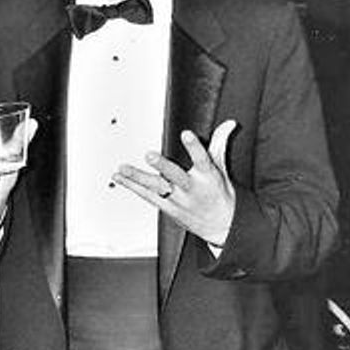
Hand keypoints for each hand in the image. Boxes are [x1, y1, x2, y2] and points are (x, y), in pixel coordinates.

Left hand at [113, 120, 236, 246]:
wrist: (222, 226)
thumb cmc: (219, 193)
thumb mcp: (222, 168)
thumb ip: (220, 143)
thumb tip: (229, 124)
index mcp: (208, 176)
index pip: (203, 159)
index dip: (194, 147)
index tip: (186, 134)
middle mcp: (192, 188)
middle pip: (177, 176)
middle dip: (163, 166)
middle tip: (150, 156)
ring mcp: (179, 200)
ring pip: (157, 188)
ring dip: (139, 178)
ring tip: (124, 168)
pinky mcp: (168, 208)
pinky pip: (148, 197)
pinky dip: (133, 187)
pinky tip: (120, 178)